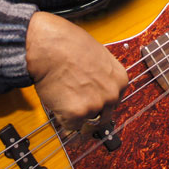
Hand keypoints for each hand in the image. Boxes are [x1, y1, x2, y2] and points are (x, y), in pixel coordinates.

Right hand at [25, 11, 128, 131]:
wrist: (49, 46)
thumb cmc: (69, 44)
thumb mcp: (98, 55)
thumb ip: (103, 74)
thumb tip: (99, 83)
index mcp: (120, 79)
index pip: (115, 100)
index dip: (100, 100)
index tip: (92, 99)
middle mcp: (112, 94)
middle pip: (103, 115)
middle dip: (90, 110)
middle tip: (76, 100)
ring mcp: (95, 105)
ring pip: (86, 120)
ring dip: (75, 113)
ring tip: (64, 93)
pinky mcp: (77, 114)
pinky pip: (70, 124)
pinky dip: (62, 116)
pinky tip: (58, 99)